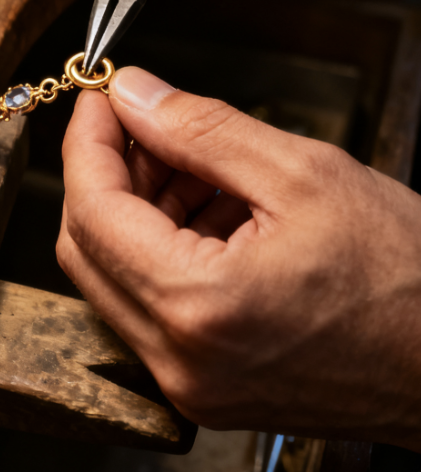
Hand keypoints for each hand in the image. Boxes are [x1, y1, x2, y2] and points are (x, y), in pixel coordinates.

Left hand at [58, 67, 420, 448]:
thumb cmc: (409, 280)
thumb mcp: (303, 174)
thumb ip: (199, 128)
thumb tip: (133, 94)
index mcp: (198, 306)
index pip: (91, 210)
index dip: (86, 141)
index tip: (100, 97)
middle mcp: (178, 359)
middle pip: (90, 243)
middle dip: (109, 169)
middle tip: (144, 121)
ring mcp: (187, 379)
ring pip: (116, 270)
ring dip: (139, 203)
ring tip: (192, 161)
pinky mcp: (203, 381)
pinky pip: (150, 299)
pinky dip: (163, 242)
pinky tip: (206, 204)